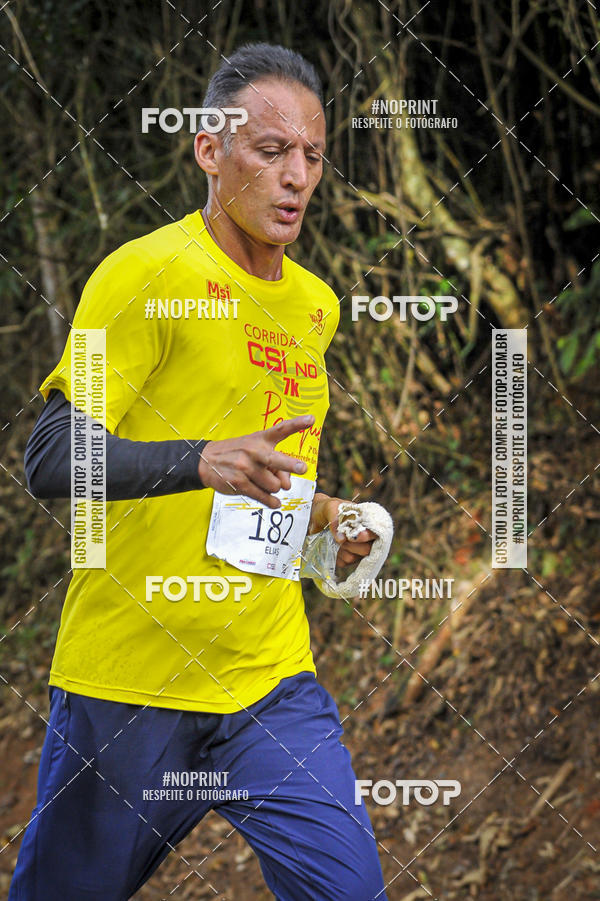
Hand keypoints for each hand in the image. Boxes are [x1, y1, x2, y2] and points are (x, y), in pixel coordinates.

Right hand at [198, 415, 313, 509]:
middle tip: (302, 468)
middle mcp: (254, 452)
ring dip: (274, 488)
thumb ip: (275, 464)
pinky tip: (274, 502)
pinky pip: (264, 497)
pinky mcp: (240, 484)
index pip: (280, 430)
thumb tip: (287, 485)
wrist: (206, 461)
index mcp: (260, 439)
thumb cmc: (237, 454)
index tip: (311, 419)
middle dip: (290, 465)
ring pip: (275, 486)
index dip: (296, 424)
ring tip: (263, 482)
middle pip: (276, 460)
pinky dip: (272, 502)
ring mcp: (246, 468)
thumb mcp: (255, 450)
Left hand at [309, 494, 375, 568]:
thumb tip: (341, 539)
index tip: (353, 536)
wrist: (313, 517)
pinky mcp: (346, 558)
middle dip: (352, 545)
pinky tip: (332, 546)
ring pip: (354, 558)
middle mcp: (365, 538)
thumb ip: (336, 519)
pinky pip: (343, 562)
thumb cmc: (327, 509)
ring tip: (335, 539)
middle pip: (367, 549)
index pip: (375, 532)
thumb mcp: (330, 507)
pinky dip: (336, 555)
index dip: (367, 536)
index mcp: (366, 522)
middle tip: (341, 538)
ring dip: (342, 549)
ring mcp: (356, 549)